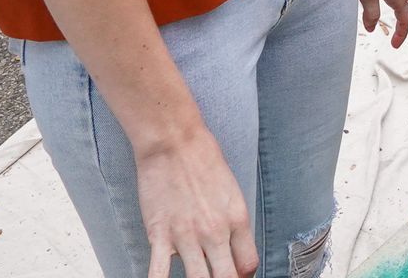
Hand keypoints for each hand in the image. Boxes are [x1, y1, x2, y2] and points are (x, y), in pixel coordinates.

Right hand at [135, 126, 257, 277]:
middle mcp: (215, 232)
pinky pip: (159, 273)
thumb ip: (230, 221)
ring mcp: (187, 236)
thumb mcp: (231, 190)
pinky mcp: (159, 235)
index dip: (242, 277)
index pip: (248, 264)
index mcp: (237, 219)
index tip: (234, 276)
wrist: (174, 142)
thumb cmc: (203, 159)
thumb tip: (224, 247)